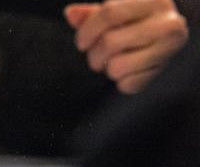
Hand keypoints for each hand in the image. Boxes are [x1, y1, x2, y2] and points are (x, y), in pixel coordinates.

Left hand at [65, 0, 188, 93]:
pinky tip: (128, 71)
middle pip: (110, 42)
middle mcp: (168, 22)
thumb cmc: (134, 23)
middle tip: (98, 56)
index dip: (87, 31)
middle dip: (95, 54)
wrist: (165, 40)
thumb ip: (92, 14)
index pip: (110, 13)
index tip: (81, 43)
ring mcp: (169, 48)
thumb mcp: (115, 12)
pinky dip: (121, 82)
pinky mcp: (164, 71)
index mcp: (153, 0)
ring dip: (108, 69)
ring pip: (117, 66)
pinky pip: (128, 84)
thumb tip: (71, 13)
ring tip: (113, 62)